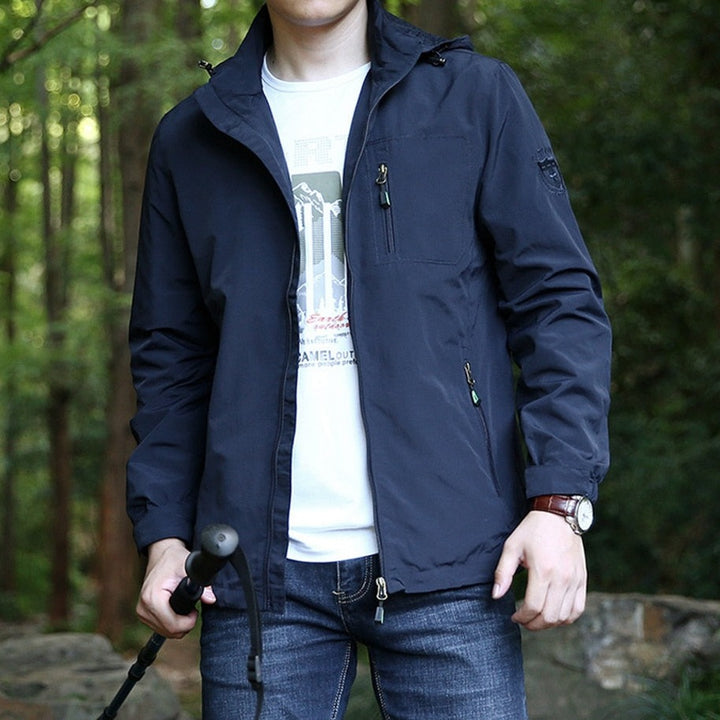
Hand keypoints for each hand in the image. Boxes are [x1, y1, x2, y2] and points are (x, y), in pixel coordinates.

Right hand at [136, 538, 216, 637]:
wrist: (161, 554)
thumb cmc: (174, 559)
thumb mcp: (189, 568)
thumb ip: (202, 584)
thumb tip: (210, 599)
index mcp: (152, 598)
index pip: (172, 626)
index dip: (188, 622)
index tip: (195, 611)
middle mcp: (143, 607)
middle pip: (169, 631)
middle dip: (184, 624)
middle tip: (192, 610)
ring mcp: (141, 612)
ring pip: (165, 632)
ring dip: (178, 624)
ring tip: (185, 608)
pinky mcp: (143, 613)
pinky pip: (160, 627)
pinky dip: (171, 623)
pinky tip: (176, 611)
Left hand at [492, 511, 586, 630]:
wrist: (559, 516)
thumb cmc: (533, 530)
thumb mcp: (512, 547)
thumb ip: (503, 572)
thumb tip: (496, 595)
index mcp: (543, 570)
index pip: (533, 606)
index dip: (522, 617)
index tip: (514, 616)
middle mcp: (562, 578)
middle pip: (550, 616)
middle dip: (534, 624)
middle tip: (524, 620)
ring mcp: (575, 580)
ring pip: (565, 616)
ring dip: (549, 623)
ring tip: (537, 618)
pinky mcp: (582, 579)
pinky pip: (578, 609)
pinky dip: (567, 618)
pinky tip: (555, 614)